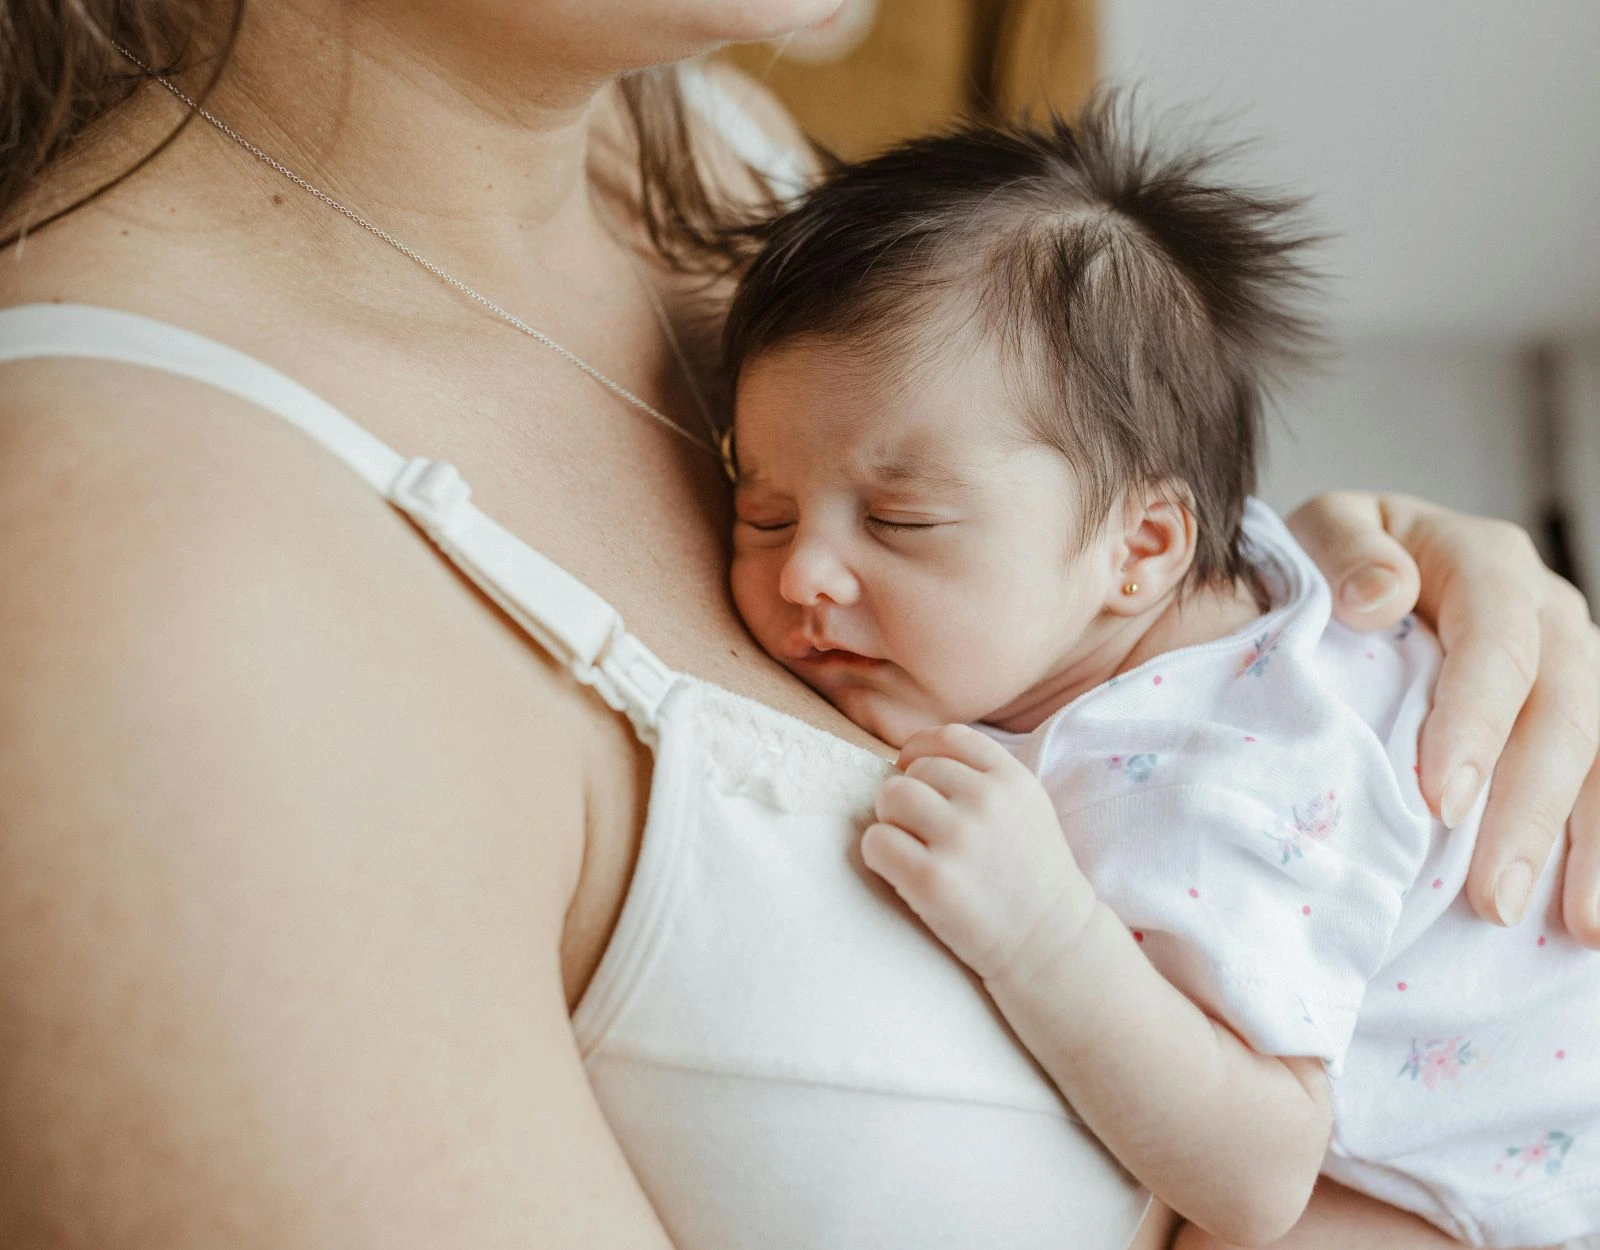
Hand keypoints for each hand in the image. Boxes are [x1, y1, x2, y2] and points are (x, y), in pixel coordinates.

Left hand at [860, 723, 1094, 981]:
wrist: (1050, 944)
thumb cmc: (1029, 876)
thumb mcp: (1027, 807)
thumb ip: (982, 776)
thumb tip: (909, 759)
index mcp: (1012, 779)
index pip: (948, 738)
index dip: (921, 752)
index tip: (915, 774)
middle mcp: (986, 801)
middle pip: (913, 771)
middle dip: (908, 797)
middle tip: (922, 833)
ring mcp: (959, 839)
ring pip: (889, 798)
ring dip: (891, 822)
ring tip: (912, 850)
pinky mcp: (931, 879)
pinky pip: (876, 842)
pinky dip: (879, 855)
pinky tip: (902, 872)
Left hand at [1288, 491, 1599, 941]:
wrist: (1355, 566)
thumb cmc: (1331, 561)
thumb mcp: (1324, 531)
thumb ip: (1345, 552)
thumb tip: (1381, 597)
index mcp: (1485, 562)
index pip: (1498, 644)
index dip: (1476, 722)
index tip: (1441, 801)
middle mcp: (1548, 613)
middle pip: (1562, 713)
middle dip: (1532, 811)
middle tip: (1494, 898)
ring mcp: (1574, 666)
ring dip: (1588, 846)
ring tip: (1575, 927)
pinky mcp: (1576, 717)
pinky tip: (1590, 915)